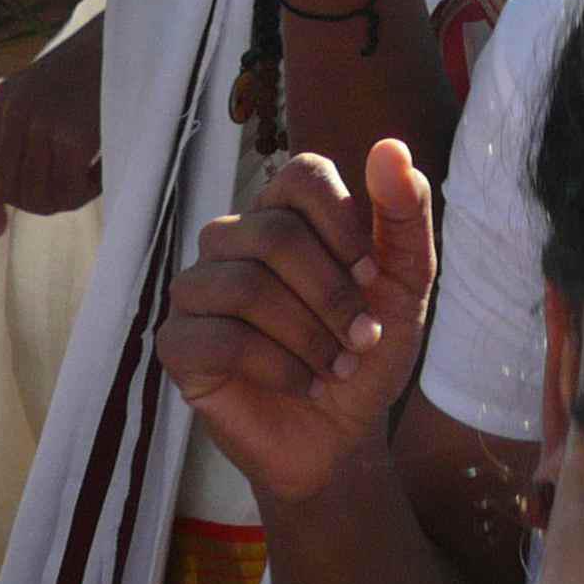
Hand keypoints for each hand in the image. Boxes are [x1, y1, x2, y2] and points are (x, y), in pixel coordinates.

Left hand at [0, 20, 107, 231]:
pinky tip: (101, 174)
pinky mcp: (72, 138)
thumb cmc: (94, 66)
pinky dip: (87, 193)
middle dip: (37, 204)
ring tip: (90, 181)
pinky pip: (70, 191)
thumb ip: (24, 120)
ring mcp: (42, 124)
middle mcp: (17, 111)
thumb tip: (9, 180)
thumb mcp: (45, 85)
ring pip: (40, 194)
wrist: (129, 39)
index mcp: (7, 98)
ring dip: (66, 199)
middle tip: (68, 197)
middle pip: (11, 186)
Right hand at [155, 140, 438, 504]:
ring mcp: (198, 289)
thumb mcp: (405, 285)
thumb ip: (403, 216)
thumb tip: (393, 148)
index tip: (371, 278)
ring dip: (307, 335)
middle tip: (362, 339)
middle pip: (275, 234)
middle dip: (331, 295)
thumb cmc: (366, 351)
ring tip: (335, 367)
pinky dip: (276, 366)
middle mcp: (233, 240)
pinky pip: (219, 338)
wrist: (341, 436)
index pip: (302, 175)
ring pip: (245, 285)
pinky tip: (303, 384)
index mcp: (284, 213)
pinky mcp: (179, 343)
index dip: (342, 225)